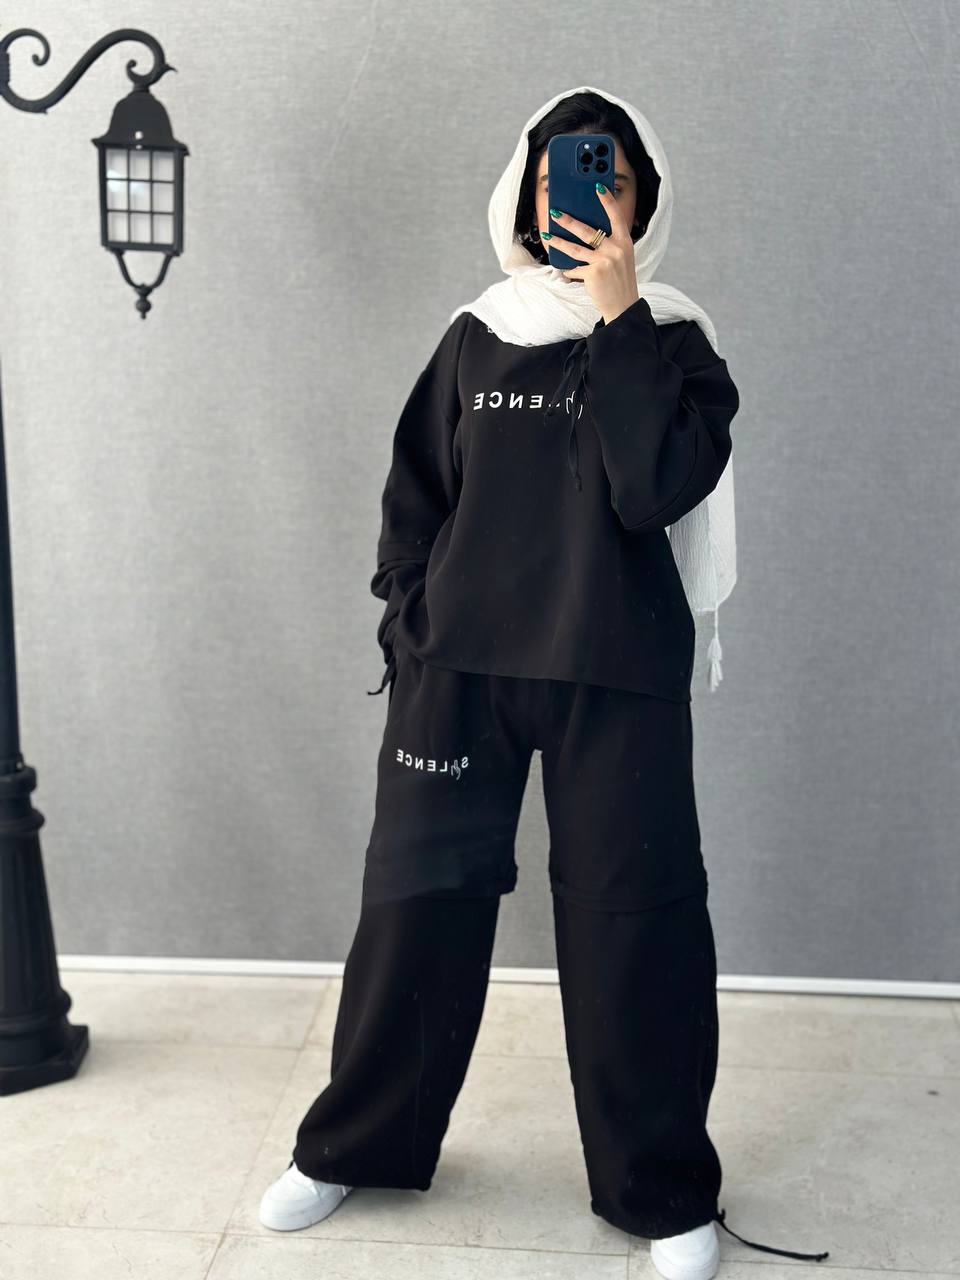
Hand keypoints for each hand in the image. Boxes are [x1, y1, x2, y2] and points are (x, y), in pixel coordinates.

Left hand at [544, 183, 638, 324]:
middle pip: (587, 230)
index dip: (607, 200)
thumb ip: (609, 243)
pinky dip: (569, 270)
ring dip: (558, 242)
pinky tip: (565, 269)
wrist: (623, 304)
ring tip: (547, 236)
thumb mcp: (621, 257)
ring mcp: (604, 261)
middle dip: (569, 220)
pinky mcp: (594, 274)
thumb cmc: (619, 279)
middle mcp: (615, 249)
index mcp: (625, 241)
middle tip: (555, 212)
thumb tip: (586, 231)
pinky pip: (575, 269)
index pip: (615, 216)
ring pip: (575, 248)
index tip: (597, 186)